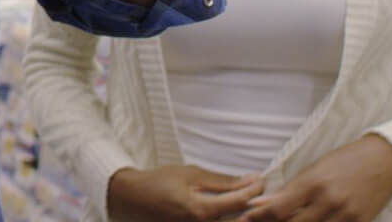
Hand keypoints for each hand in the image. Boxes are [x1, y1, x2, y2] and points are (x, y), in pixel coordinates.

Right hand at [107, 165, 264, 221]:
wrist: (131, 199)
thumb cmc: (159, 182)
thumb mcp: (191, 175)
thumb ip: (223, 182)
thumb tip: (251, 180)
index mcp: (201, 211)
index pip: (240, 202)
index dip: (256, 190)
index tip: (261, 180)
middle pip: (241, 220)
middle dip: (254, 206)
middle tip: (258, 193)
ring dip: (242, 214)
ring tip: (245, 202)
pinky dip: (226, 218)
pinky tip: (228, 209)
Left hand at [238, 136, 391, 221]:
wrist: (385, 161)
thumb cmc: (345, 160)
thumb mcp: (313, 169)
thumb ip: (289, 189)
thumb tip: (260, 204)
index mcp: (313, 183)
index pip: (278, 209)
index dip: (258, 217)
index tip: (245, 218)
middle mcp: (329, 202)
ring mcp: (346, 216)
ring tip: (283, 221)